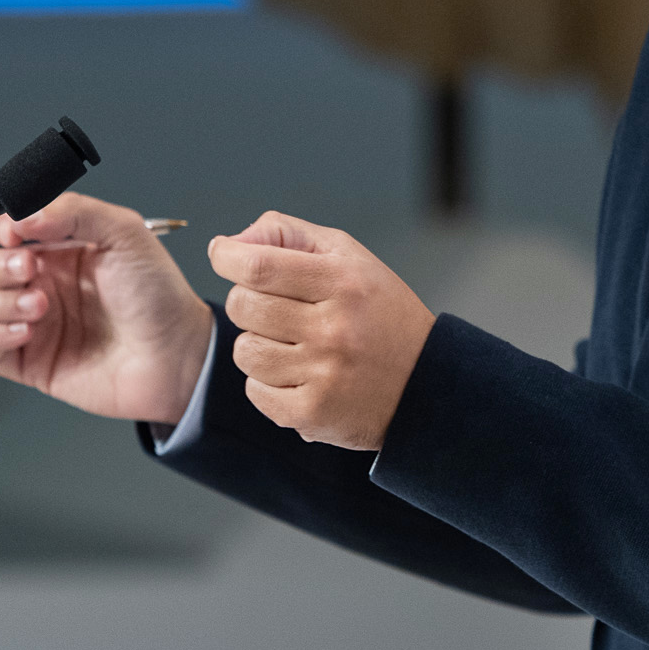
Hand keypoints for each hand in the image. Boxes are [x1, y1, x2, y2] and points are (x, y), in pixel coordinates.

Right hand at [0, 193, 213, 427]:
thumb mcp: (124, 232)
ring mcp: (33, 324)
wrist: (176, 355)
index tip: (13, 234)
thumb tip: (20, 215)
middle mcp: (40, 284)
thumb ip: (73, 211)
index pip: (4, 233)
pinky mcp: (30, 363)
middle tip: (29, 268)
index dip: (0, 231)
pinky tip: (27, 331)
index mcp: (57, 250)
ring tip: (41, 305)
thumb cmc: (158, 295)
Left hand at [208, 212, 436, 450]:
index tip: (222, 254)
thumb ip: (289, 236)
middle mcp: (334, 328)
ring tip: (290, 345)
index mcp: (343, 282)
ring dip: (257, 344)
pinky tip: (296, 375)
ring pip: (245, 351)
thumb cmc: (378, 312)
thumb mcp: (348, 258)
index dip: (227, 256)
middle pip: (244, 307)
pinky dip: (266, 383)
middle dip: (246, 302)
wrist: (426, 385)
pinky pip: (255, 392)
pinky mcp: (313, 413)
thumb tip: (230, 243)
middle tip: (272, 307)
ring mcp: (323, 374)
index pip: (259, 265)